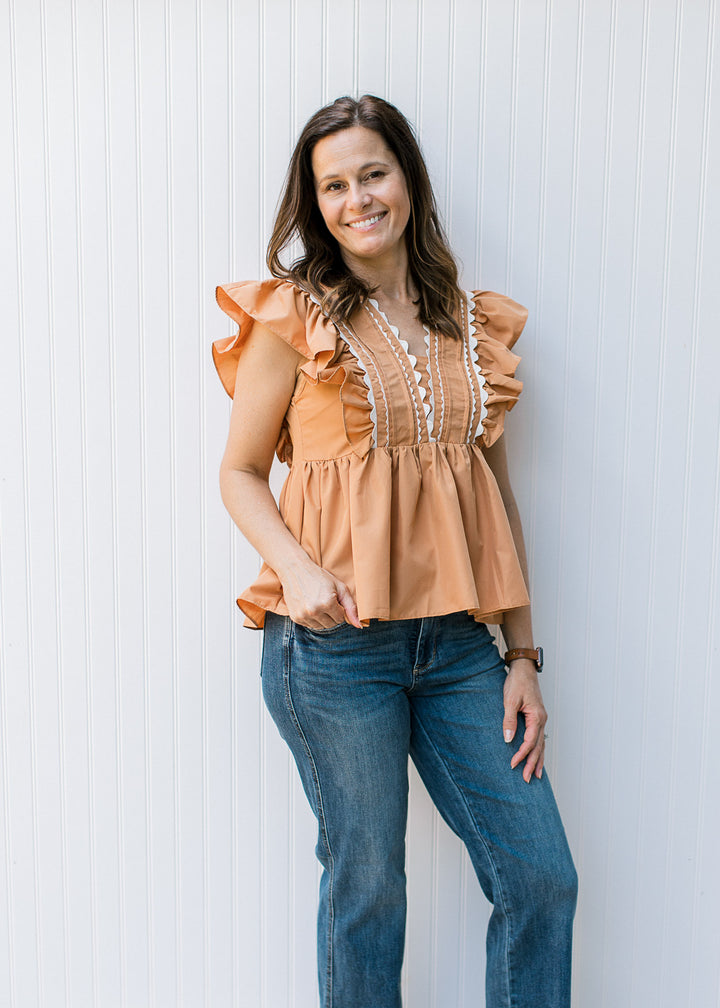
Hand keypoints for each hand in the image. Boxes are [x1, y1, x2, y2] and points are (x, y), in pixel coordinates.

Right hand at [280, 558, 361, 629]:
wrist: (295, 569)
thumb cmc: (319, 576)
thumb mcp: (339, 587)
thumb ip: (351, 607)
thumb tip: (360, 626)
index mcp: (327, 602)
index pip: (340, 619)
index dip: (339, 609)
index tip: (333, 598)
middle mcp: (314, 611)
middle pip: (331, 625)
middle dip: (331, 615)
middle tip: (325, 600)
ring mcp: (303, 615)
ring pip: (320, 627)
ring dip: (322, 618)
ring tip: (317, 602)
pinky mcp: (295, 618)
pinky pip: (310, 625)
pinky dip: (312, 618)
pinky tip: (309, 605)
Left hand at [502, 660, 546, 781]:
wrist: (524, 668)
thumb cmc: (517, 682)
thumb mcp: (509, 700)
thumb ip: (509, 720)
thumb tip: (508, 739)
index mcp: (537, 717)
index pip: (530, 742)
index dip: (522, 754)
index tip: (513, 764)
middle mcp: (542, 720)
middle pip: (538, 747)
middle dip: (533, 764)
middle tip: (527, 780)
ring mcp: (541, 719)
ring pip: (541, 744)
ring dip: (538, 760)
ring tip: (536, 775)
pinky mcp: (537, 717)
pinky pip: (539, 737)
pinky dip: (538, 750)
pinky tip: (536, 757)